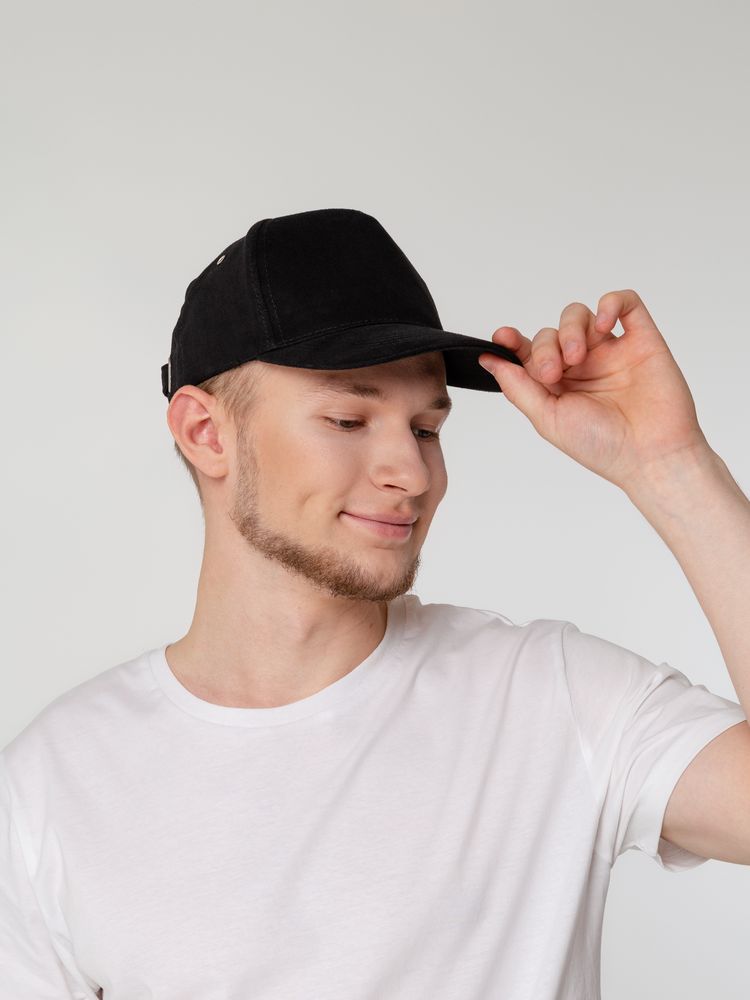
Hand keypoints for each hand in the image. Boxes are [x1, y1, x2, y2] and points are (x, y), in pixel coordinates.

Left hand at [477, 289, 710, 489]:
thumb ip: (518, 387)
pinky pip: (626, 303)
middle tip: (553, 372)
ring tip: (576, 355)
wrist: (651, 455)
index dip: (513, 342)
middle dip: (545, 347)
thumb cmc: (601, 446)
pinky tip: (603, 324)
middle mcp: (583, 366)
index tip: (502, 338)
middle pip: (551, 332)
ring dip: (570, 328)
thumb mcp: (547, 419)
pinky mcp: (642, 340)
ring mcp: (612, 351)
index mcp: (557, 386)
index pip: (529, 353)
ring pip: (580, 315)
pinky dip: (611, 303)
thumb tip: (489, 360)